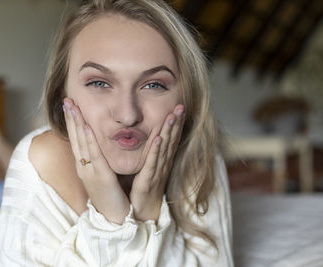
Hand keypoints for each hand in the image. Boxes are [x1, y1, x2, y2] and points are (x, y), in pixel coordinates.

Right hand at [63, 98, 129, 223]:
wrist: (115, 218)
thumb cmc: (110, 196)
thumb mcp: (102, 175)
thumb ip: (99, 161)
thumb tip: (97, 148)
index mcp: (85, 166)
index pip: (76, 139)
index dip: (72, 122)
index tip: (70, 105)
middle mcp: (84, 166)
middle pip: (75, 138)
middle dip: (70, 118)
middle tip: (66, 99)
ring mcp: (90, 171)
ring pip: (81, 143)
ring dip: (76, 123)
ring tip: (72, 106)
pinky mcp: (101, 177)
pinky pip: (94, 155)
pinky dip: (88, 140)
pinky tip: (85, 127)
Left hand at [130, 104, 184, 221]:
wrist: (142, 211)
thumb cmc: (146, 188)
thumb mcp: (152, 167)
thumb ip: (154, 152)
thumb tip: (156, 135)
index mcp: (164, 160)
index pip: (172, 139)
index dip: (177, 123)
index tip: (180, 107)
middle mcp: (163, 164)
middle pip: (171, 141)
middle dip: (176, 123)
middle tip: (180, 106)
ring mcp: (157, 172)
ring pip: (164, 149)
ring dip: (168, 132)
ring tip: (172, 116)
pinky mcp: (147, 181)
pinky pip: (152, 164)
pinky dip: (155, 151)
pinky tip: (158, 139)